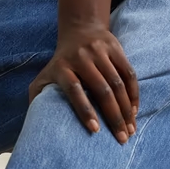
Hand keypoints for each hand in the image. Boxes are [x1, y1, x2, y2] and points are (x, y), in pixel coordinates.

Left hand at [29, 21, 138, 142]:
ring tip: (130, 130)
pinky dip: (134, 95)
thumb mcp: (43, 77)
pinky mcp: (116, 49)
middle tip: (121, 139)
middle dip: (113, 116)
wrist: (80, 29)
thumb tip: (35, 125)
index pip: (74, 90)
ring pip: (118, 84)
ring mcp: (100, 52)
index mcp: (62, 68)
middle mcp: (82, 58)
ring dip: (126, 109)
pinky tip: (134, 112)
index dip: (84, 110)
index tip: (95, 130)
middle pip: (101, 89)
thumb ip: (36, 97)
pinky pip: (129, 74)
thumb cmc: (60, 64)